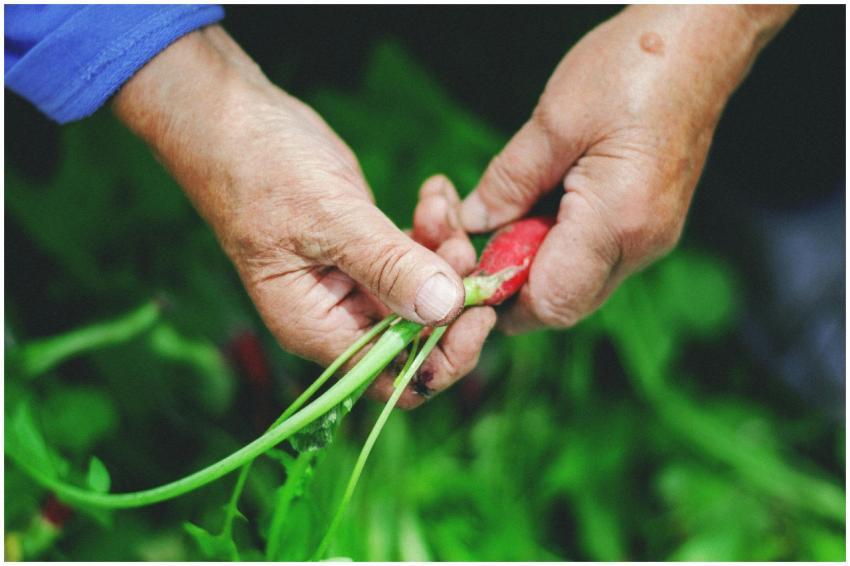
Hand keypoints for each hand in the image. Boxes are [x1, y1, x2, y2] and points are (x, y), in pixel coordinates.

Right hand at [113, 26, 491, 404]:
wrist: (236, 121)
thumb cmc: (261, 171)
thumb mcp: (329, 219)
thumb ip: (387, 265)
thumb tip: (445, 308)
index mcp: (319, 328)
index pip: (394, 377)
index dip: (444, 356)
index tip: (479, 309)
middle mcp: (340, 316)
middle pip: (420, 337)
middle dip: (452, 294)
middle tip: (465, 245)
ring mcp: (357, 283)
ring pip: (427, 292)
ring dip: (447, 252)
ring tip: (439, 205)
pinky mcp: (371, 250)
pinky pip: (418, 255)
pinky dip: (435, 228)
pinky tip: (434, 192)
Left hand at [460, 5, 794, 333]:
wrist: (702, 39)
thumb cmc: (634, 67)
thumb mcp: (554, 121)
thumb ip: (508, 182)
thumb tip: (472, 223)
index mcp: (620, 221)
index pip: (551, 302)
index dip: (500, 298)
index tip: (465, 263)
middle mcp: (642, 244)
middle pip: (563, 301)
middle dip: (511, 279)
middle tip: (480, 232)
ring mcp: (651, 237)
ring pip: (576, 282)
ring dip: (532, 259)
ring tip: (510, 207)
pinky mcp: (650, 224)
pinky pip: (594, 257)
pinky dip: (557, 243)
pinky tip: (541, 201)